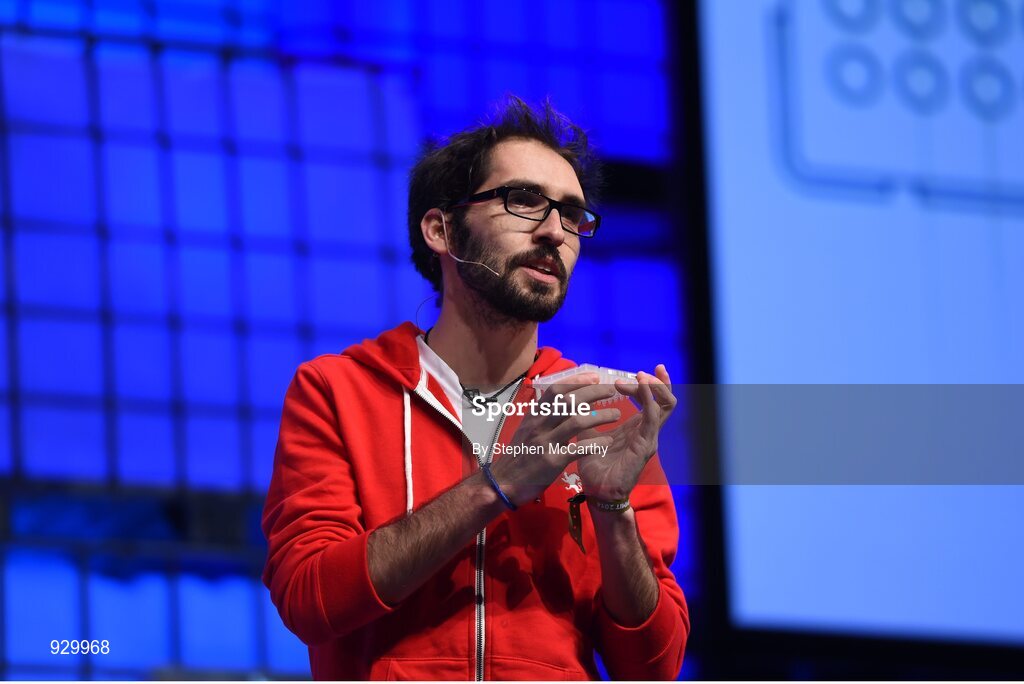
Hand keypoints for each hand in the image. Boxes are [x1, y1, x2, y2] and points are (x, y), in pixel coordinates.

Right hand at [490, 373, 620, 505]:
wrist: (503, 482)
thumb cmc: (519, 454)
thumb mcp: (527, 428)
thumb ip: (545, 415)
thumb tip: (565, 399)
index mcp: (534, 415)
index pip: (556, 390)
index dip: (577, 381)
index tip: (595, 376)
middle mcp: (539, 425)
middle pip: (569, 401)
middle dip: (593, 392)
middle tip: (612, 390)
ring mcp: (545, 442)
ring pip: (576, 421)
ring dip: (600, 416)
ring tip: (616, 414)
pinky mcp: (552, 461)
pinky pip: (578, 449)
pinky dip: (595, 444)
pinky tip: (607, 442)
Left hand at [576, 364, 676, 502]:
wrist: (596, 492)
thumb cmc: (595, 466)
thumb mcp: (588, 435)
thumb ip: (586, 418)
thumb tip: (574, 401)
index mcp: (636, 428)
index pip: (653, 401)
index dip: (649, 384)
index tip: (637, 372)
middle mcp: (647, 431)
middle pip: (665, 400)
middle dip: (657, 382)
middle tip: (641, 372)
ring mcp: (649, 438)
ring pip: (664, 405)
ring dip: (653, 387)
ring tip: (641, 376)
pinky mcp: (645, 445)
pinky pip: (653, 418)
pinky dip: (649, 400)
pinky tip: (640, 388)